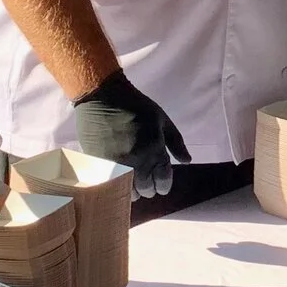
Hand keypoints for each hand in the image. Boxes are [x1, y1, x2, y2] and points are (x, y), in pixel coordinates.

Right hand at [73, 69, 187, 198]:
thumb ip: (176, 142)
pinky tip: (117, 180)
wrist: (102, 96)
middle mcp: (137, 160)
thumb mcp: (162, 119)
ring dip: (132, 189)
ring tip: (131, 181)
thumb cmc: (135, 105)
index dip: (164, 185)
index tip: (160, 184)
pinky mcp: (99, 164)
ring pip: (128, 190)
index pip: (163, 180)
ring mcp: (117, 164)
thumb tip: (187, 161)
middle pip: (146, 189)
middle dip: (149, 188)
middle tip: (146, 181)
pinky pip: (110, 185)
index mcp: (155, 149)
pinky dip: (116, 186)